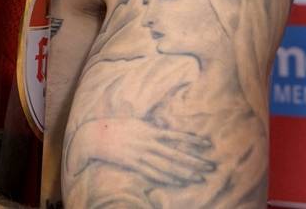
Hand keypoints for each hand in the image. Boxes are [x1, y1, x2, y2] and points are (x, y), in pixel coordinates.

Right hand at [66, 117, 215, 187]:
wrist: (93, 137)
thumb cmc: (115, 127)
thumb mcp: (135, 122)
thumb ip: (151, 125)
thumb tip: (163, 125)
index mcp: (149, 130)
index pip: (176, 137)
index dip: (193, 141)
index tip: (208, 145)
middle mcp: (148, 143)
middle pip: (176, 155)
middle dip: (195, 161)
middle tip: (211, 167)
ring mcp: (140, 155)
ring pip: (168, 167)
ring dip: (185, 173)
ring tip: (200, 178)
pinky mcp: (133, 165)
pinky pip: (154, 174)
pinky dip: (168, 179)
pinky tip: (180, 182)